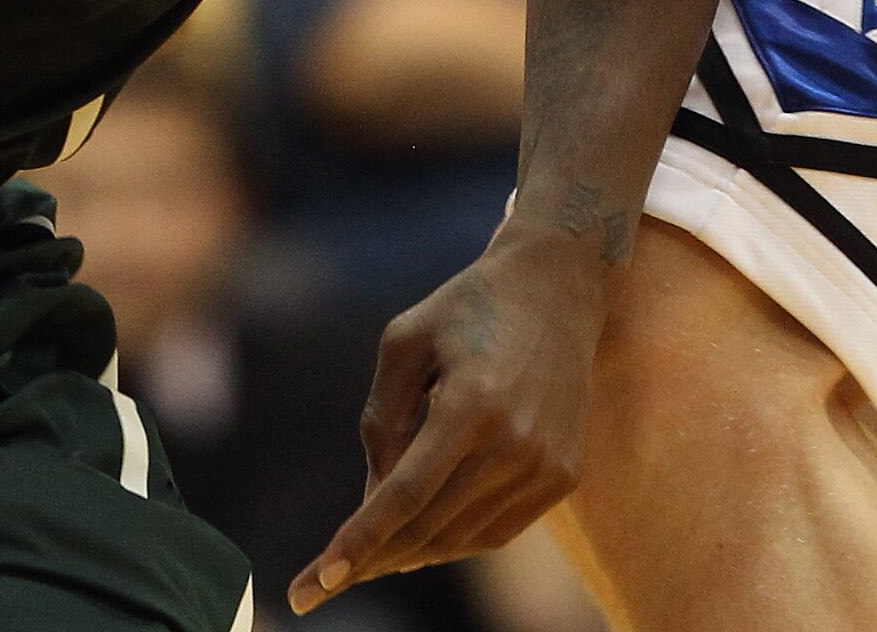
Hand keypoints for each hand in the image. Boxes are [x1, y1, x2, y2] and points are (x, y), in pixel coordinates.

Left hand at [290, 231, 606, 610]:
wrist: (556, 290)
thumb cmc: (465, 309)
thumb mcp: (404, 343)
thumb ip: (382, 421)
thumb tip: (371, 501)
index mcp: (472, 405)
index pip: (404, 496)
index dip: (357, 542)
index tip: (314, 585)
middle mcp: (516, 444)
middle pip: (429, 527)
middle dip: (371, 559)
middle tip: (323, 579)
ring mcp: (545, 466)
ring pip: (461, 539)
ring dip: (409, 554)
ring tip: (365, 558)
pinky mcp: (563, 477)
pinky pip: (495, 531)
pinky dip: (452, 542)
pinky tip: (417, 539)